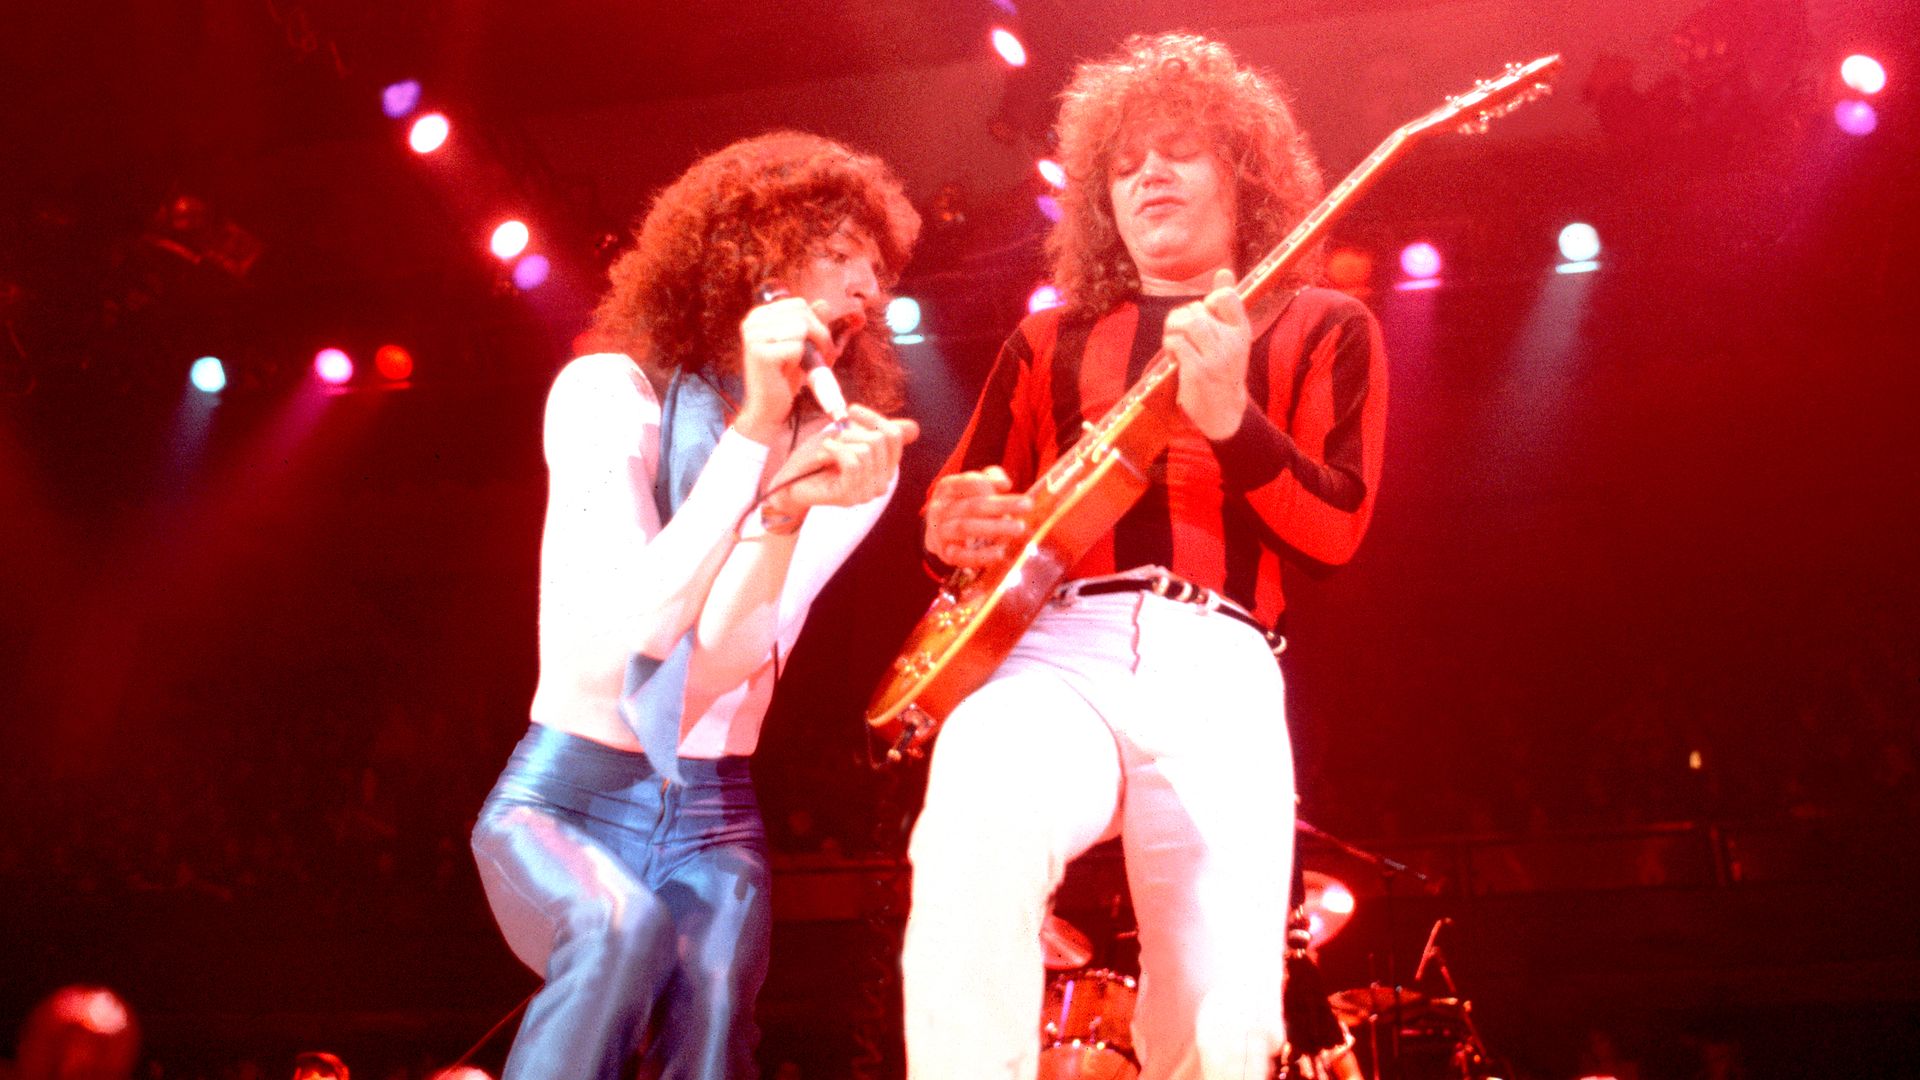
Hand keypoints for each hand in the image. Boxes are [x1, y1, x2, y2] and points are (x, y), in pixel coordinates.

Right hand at [735, 295, 838, 444]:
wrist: (767, 408)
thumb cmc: (784, 377)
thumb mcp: (801, 345)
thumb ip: (811, 323)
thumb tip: (824, 303)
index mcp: (758, 316)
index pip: (800, 304)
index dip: (817, 324)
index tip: (820, 345)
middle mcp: (752, 323)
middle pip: (803, 313)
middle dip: (820, 335)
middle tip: (823, 356)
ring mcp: (753, 337)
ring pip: (802, 328)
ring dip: (814, 349)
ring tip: (808, 365)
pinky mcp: (760, 354)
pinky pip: (797, 347)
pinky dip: (802, 362)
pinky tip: (793, 372)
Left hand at [766, 404, 919, 513]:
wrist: (790, 482)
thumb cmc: (817, 458)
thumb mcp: (848, 438)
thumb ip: (877, 431)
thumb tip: (914, 428)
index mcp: (884, 467)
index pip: (894, 435)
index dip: (873, 417)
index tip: (851, 411)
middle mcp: (882, 483)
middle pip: (881, 440)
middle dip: (853, 431)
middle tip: (833, 437)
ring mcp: (867, 492)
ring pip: (866, 450)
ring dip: (841, 442)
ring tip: (827, 448)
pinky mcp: (850, 496)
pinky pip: (853, 462)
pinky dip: (835, 450)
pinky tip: (824, 452)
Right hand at [923, 466, 1031, 567]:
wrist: (938, 532)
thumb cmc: (963, 505)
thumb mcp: (971, 487)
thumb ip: (990, 479)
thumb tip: (1005, 484)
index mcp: (947, 488)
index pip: (969, 483)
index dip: (989, 484)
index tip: (1010, 487)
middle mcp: (940, 508)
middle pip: (972, 506)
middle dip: (1001, 505)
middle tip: (1027, 505)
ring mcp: (940, 531)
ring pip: (965, 528)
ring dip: (993, 528)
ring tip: (1019, 527)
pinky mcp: (944, 553)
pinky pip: (962, 556)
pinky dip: (981, 556)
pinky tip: (1000, 553)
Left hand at [1168, 267, 1251, 439]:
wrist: (1224, 412)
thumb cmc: (1223, 369)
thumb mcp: (1230, 337)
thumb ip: (1226, 306)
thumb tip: (1224, 272)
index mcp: (1242, 331)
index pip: (1227, 297)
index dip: (1209, 301)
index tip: (1206, 318)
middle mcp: (1232, 343)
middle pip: (1198, 311)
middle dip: (1181, 318)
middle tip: (1179, 334)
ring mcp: (1217, 358)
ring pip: (1188, 323)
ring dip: (1173, 329)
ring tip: (1174, 342)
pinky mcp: (1199, 371)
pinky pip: (1177, 343)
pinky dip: (1169, 346)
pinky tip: (1174, 357)